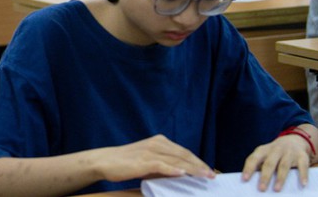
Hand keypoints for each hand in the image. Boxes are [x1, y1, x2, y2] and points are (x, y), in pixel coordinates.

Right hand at [95, 135, 213, 183]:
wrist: (104, 161)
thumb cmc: (126, 163)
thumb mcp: (148, 161)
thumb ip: (164, 164)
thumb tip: (181, 174)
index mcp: (159, 141)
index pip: (183, 152)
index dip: (198, 161)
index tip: (209, 170)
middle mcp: (156, 144)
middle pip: (183, 155)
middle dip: (199, 165)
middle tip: (212, 175)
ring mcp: (149, 152)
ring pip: (176, 160)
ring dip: (192, 168)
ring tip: (205, 176)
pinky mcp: (142, 161)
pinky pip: (161, 165)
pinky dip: (173, 169)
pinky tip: (183, 173)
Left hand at [242, 133, 313, 191]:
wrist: (294, 140)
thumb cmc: (274, 153)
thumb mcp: (265, 155)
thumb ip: (259, 166)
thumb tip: (251, 182)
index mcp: (263, 150)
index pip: (254, 159)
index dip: (249, 168)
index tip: (245, 179)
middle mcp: (276, 150)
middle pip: (269, 163)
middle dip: (265, 176)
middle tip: (261, 189)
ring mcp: (289, 152)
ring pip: (284, 166)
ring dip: (280, 178)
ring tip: (276, 189)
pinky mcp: (301, 156)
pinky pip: (303, 166)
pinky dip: (303, 175)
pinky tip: (303, 184)